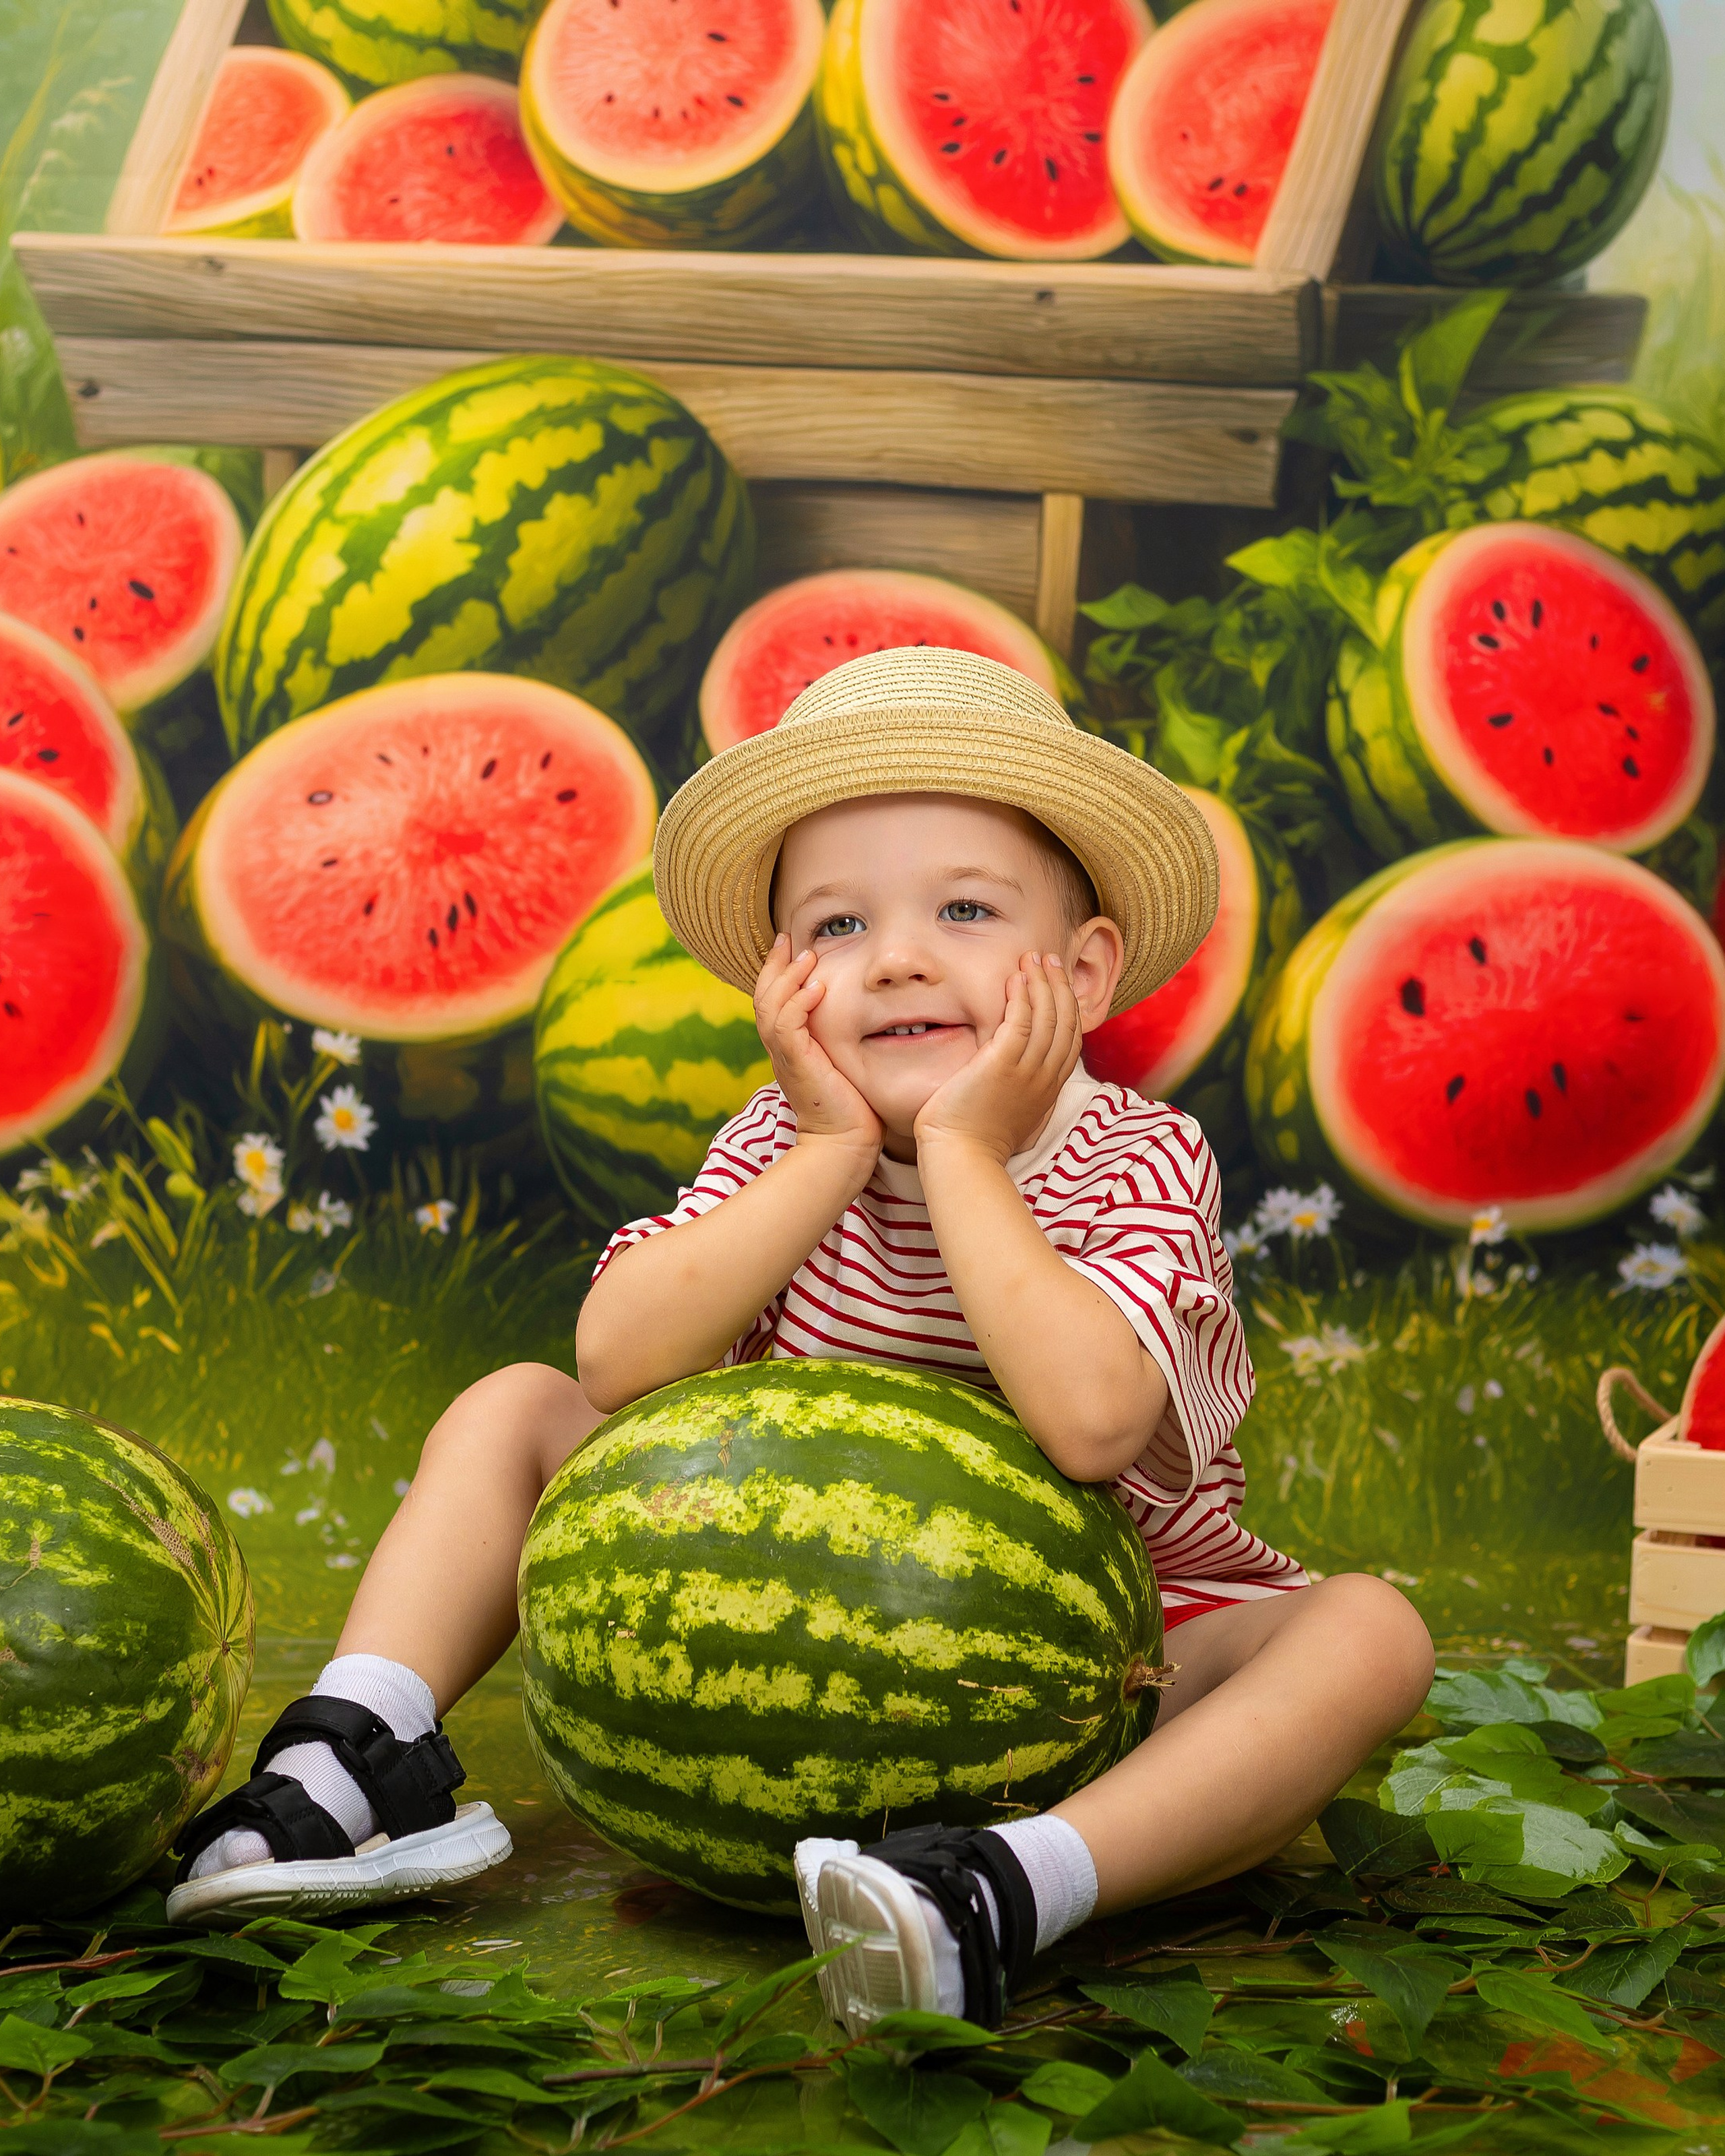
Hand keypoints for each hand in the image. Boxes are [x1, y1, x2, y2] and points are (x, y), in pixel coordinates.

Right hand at [754, 936, 881, 1166]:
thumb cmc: (853, 1108)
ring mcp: (786, 1058)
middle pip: (762, 997)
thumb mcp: (844, 1063)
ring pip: (769, 1007)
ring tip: (806, 956)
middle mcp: (782, 1050)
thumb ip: (841, 1039)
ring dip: (787, 978)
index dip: (777, 971)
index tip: (792, 944)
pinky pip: (787, 1027)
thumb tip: (863, 1013)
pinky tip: (816, 988)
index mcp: (790, 1047)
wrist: (845, 1145)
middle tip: (788, 938)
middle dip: (774, 965)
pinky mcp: (797, 1066)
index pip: (773, 1000)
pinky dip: (797, 1004)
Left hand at [914, 952, 1082, 1165]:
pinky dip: (1023, 996)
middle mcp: (1045, 1077)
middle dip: (1060, 985)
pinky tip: (1016, 978)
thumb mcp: (1014, 1113)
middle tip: (1049, 959)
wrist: (962, 1156)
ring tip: (1032, 958)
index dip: (1067, 1004)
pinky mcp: (1002, 1065)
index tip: (1056, 981)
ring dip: (1042, 982)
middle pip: (1065, 1021)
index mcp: (1049, 1088)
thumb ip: (1024, 1090)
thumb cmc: (977, 1139)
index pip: (1071, 1037)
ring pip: (1047, 1016)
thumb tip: (1024, 1075)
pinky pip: (1022, 1021)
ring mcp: (1027, 1071)